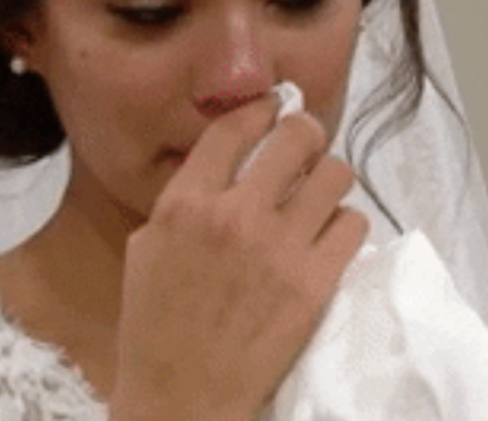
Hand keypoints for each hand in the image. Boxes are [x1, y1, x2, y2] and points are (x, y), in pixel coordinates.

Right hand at [110, 95, 367, 420]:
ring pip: (335, 175)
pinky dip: (343, 224)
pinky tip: (326, 236)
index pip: (233, 128)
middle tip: (303, 143)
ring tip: (318, 193)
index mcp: (184, 203)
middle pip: (296, 138)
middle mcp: (234, 215)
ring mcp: (279, 248)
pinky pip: (353, 224)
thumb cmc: (153, 322)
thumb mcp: (146, 246)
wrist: (181, 392)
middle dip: (303, 133)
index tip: (270, 108)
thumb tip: (219, 170)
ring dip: (328, 178)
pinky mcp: (315, 283)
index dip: (258, 109)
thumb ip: (182, 202)